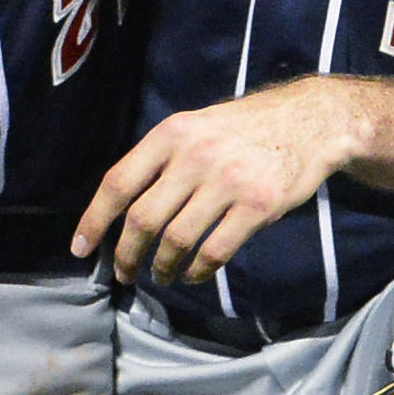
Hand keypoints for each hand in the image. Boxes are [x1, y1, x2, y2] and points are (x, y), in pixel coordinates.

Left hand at [69, 81, 354, 285]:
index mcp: (173, 132)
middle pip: (144, 218)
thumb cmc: (245, 129)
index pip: (119, 182)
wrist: (312, 120)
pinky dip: (197, 271)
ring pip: (176, 240)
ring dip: (162, 267)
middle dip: (127, 255)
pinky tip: (195, 273)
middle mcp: (196, 154)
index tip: (81, 249)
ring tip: (162, 274)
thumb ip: (162, 159)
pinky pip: (214, 251)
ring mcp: (229, 179)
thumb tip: (121, 210)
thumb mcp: (197, 126)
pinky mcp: (258, 204)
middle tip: (124, 273)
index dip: (94, 220)